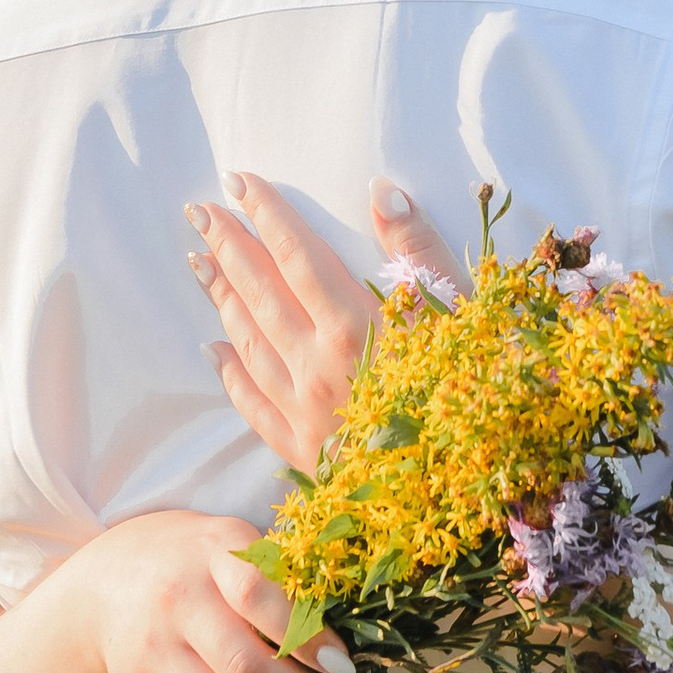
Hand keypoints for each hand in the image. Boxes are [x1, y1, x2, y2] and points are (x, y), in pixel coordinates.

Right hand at [73, 508, 355, 672]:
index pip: (259, 595)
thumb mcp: (238, 544)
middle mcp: (174, 601)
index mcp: (211, 551)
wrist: (111, 579)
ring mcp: (148, 652)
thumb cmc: (196, 562)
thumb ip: (285, 582)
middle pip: (245, 669)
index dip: (309, 638)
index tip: (342, 664)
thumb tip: (341, 650)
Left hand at [188, 174, 464, 473]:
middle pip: (261, 293)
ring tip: (198, 262)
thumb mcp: (460, 312)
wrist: (466, 490)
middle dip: (228, 247)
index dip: (266, 215)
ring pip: (249, 343)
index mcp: (357, 325)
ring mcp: (305, 411)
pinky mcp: (304, 452)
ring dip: (222, 298)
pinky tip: (215, 350)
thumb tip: (380, 190)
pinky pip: (253, 404)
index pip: (297, 254)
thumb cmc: (473, 390)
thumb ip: (418, 249)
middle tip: (199, 211)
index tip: (238, 182)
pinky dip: (231, 373)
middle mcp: (319, 364)